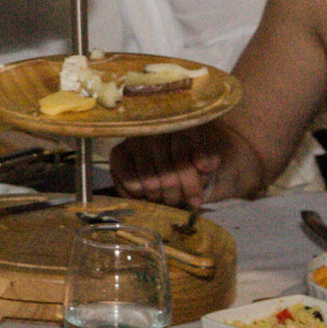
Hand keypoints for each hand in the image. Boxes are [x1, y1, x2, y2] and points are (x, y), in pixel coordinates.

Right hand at [109, 127, 225, 208]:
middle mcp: (155, 130)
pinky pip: (128, 182)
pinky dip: (138, 195)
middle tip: (176, 201)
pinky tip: (145, 196)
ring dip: (158, 197)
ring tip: (163, 199)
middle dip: (174, 195)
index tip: (196, 201)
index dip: (190, 185)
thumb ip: (209, 161)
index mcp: (179, 126)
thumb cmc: (188, 161)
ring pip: (148, 181)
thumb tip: (202, 165)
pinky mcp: (118, 153)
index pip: (183, 160)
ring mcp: (134, 140)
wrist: (166, 158)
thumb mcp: (205, 160)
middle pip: (166, 174)